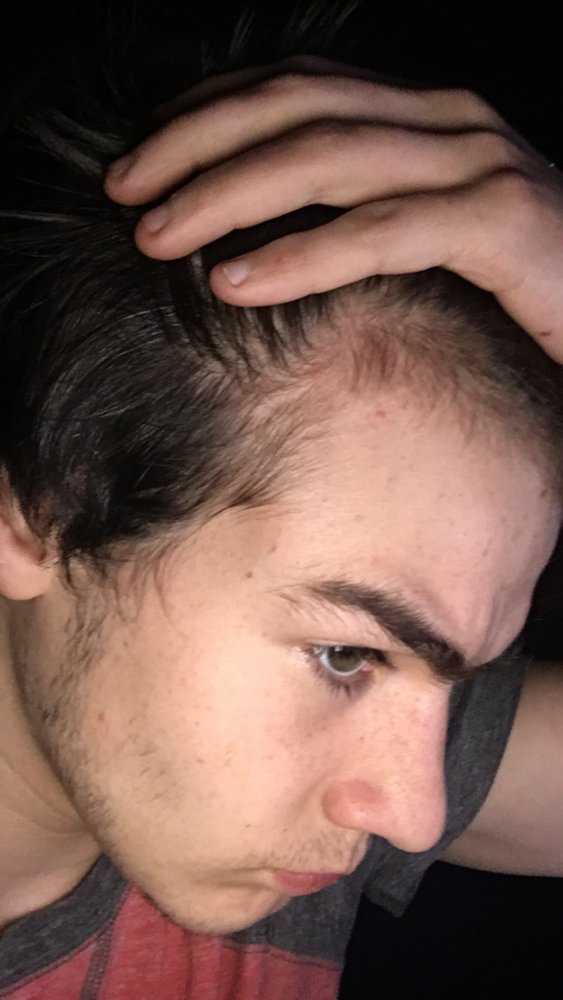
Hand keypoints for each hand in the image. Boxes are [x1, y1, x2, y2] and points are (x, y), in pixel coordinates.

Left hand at [105, 55, 562, 362]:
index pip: (296, 87)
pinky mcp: (502, 223)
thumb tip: (260, 227)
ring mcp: (480, 163)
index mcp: (423, 111)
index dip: (208, 113)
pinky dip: (301, 256)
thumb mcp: (426, 226)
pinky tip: (235, 283)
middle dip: (196, 147)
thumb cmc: (513, 278)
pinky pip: (382, 232)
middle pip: (296, 108)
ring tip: (156, 238)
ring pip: (327, 158)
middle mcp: (449, 119)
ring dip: (227, 197)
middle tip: (125, 192)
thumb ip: (359, 203)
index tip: (143, 157)